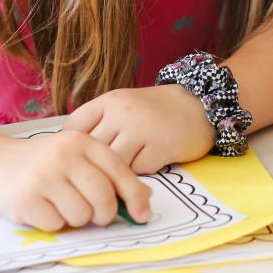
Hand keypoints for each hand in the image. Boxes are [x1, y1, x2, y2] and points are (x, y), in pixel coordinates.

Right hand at [0, 130, 152, 230]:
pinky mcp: (25, 199)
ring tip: (61, 204)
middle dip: (104, 214)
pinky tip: (43, 208)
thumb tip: (145, 199)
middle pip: (103, 199)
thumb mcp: (78, 157)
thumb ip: (110, 173)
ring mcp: (43, 177)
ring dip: (76, 219)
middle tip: (94, 214)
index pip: (119, 172)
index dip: (135, 197)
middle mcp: (64, 155)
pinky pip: (57, 225)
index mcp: (83, 141)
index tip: (143, 215)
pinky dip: (54, 223)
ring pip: (81, 215)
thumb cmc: (46, 164)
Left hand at [64, 84, 213, 174]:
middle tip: (102, 171)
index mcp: (110, 100)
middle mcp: (123, 112)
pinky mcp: (160, 147)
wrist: (200, 105)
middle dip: (95, 163)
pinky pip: (137, 170)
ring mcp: (142, 129)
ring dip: (118, 171)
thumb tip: (72, 155)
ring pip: (112, 163)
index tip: (81, 156)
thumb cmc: (156, 111)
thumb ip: (100, 124)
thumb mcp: (124, 106)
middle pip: (92, 150)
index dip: (74, 146)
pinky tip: (149, 162)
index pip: (74, 127)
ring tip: (127, 167)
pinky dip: (140, 172)